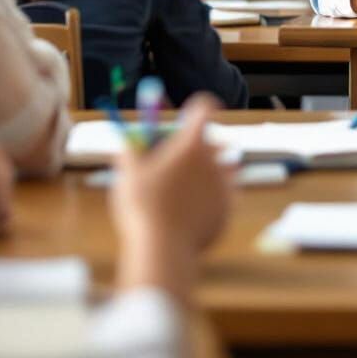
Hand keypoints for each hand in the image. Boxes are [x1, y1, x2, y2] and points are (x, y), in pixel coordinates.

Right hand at [111, 94, 233, 300]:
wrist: (163, 250)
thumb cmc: (142, 207)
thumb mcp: (128, 175)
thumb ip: (130, 152)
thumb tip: (126, 142)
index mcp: (192, 144)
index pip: (204, 107)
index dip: (195, 109)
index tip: (185, 120)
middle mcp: (215, 158)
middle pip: (212, 140)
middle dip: (196, 147)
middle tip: (177, 162)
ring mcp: (226, 183)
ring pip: (221, 168)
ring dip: (207, 173)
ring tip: (183, 189)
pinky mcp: (230, 207)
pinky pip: (222, 195)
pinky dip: (210, 199)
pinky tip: (190, 213)